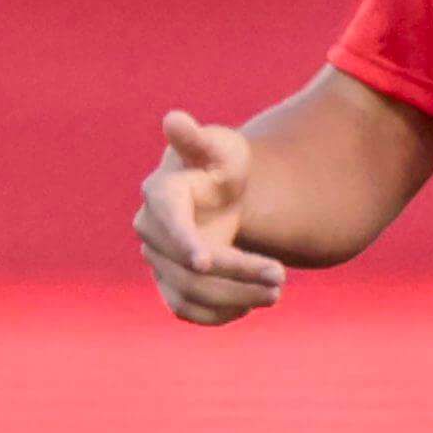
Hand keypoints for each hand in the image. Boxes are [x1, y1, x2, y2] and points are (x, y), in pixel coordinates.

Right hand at [134, 109, 285, 324]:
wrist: (220, 196)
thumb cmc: (221, 164)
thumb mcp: (220, 148)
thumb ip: (198, 138)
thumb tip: (174, 118)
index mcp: (161, 194)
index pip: (168, 221)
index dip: (183, 242)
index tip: (205, 262)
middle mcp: (152, 231)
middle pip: (187, 265)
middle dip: (235, 273)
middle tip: (281, 276)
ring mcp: (158, 261)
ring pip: (189, 293)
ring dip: (234, 297)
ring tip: (276, 293)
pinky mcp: (170, 285)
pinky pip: (188, 310)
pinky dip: (220, 314)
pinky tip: (251, 303)